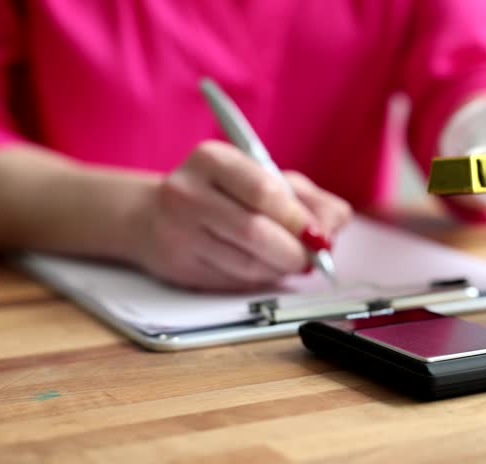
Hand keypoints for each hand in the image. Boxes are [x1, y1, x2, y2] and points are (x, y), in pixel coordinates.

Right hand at [132, 140, 351, 289]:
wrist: (150, 216)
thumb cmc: (222, 194)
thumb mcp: (265, 180)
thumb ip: (308, 199)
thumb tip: (335, 224)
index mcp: (212, 159)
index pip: (264, 192)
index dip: (299, 219)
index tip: (319, 235)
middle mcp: (187, 192)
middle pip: (256, 232)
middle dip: (294, 252)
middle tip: (312, 259)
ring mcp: (177, 231)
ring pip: (246, 263)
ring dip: (279, 269)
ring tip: (290, 262)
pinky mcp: (178, 267)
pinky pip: (232, 281)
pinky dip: (258, 280)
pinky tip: (262, 268)